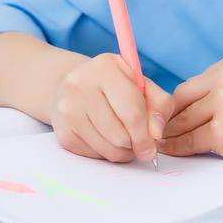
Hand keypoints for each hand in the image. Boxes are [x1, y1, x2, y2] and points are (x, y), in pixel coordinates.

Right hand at [48, 53, 174, 162]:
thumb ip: (159, 104)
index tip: (153, 146)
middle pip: (120, 135)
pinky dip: (106, 153)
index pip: (132, 112)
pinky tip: (106, 138)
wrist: (74, 86)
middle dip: (135, 144)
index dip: (147, 135)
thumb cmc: (114, 86)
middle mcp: (80, 85)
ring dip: (123, 151)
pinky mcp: (63, 132)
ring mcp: (68, 109)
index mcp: (105, 67)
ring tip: (124, 138)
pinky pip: (95, 155)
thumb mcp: (141, 84)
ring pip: (109, 149)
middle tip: (139, 142)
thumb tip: (156, 133)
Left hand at [158, 50, 222, 176]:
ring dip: (171, 134)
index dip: (181, 104)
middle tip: (159, 133)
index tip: (169, 118)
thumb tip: (179, 105)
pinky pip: (190, 141)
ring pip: (183, 120)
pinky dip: (179, 149)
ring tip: (162, 143)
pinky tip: (173, 152)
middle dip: (170, 118)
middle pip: (183, 98)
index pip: (194, 83)